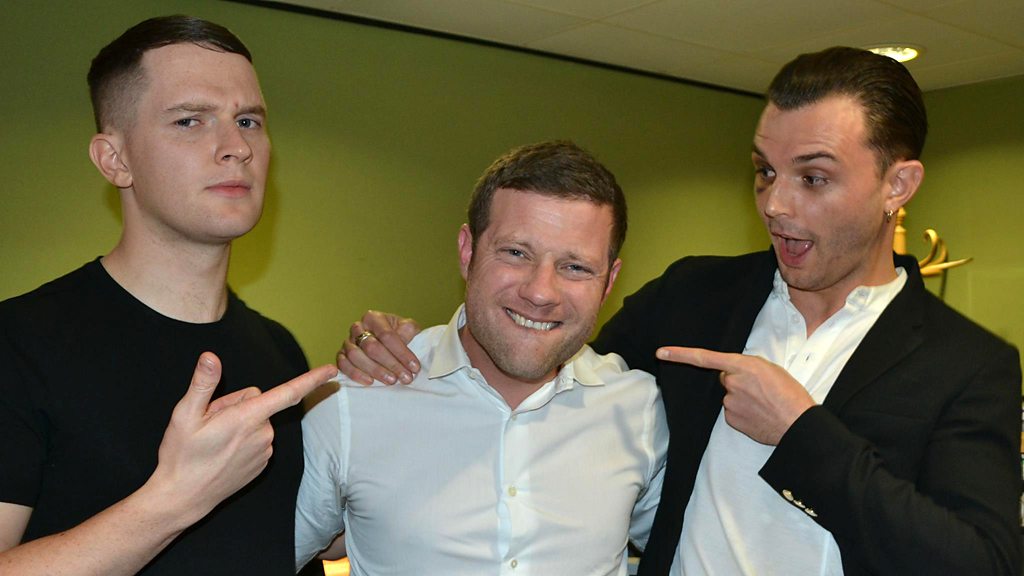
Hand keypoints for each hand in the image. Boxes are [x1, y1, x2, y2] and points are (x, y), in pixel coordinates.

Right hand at [150, 352, 336, 523]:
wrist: (182, 498)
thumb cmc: (181, 455)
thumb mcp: (184, 415)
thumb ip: (202, 384)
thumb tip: (211, 357)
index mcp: (248, 418)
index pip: (288, 393)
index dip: (311, 380)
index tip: (331, 371)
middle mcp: (263, 433)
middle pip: (256, 401)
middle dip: (235, 405)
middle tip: (209, 422)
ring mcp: (265, 450)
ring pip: (256, 420)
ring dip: (238, 424)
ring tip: (213, 440)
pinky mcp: (262, 463)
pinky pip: (256, 438)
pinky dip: (242, 439)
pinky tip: (221, 452)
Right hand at [337, 310, 420, 384]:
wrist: (384, 341)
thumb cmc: (396, 334)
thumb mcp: (407, 328)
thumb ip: (408, 330)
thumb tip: (405, 336)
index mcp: (374, 318)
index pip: (387, 335)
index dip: (402, 352)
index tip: (414, 367)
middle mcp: (358, 327)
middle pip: (372, 347)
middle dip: (391, 364)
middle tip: (404, 377)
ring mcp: (348, 342)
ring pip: (356, 356)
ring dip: (376, 370)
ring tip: (391, 381)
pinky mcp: (341, 355)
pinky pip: (343, 365)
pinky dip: (356, 374)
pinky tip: (370, 382)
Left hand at [656, 346, 814, 444]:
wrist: (798, 423)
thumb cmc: (789, 394)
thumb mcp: (771, 370)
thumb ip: (747, 367)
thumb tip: (734, 372)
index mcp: (742, 365)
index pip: (704, 357)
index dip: (679, 354)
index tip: (660, 353)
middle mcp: (732, 383)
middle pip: (725, 378)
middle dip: (736, 381)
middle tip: (759, 388)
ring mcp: (729, 403)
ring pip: (729, 396)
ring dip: (742, 397)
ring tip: (764, 403)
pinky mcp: (731, 419)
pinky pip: (732, 412)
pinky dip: (743, 412)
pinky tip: (759, 414)